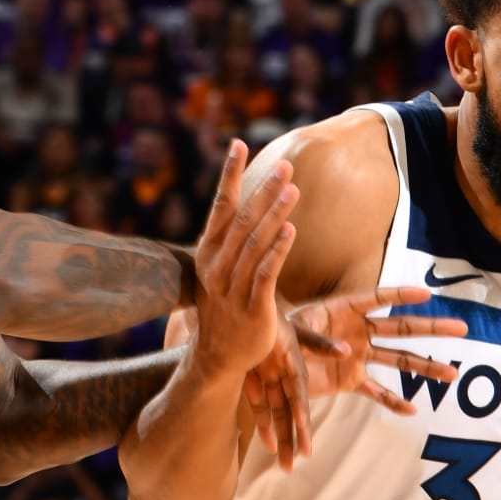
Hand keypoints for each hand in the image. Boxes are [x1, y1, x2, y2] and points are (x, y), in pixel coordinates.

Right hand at [191, 139, 298, 388]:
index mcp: (208, 253)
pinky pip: (265, 274)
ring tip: (292, 189)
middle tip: (285, 165)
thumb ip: (233, 240)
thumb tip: (245, 205)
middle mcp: (217, 267)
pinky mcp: (253, 308)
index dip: (229, 174)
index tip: (238, 143)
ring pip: (255, 244)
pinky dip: (277, 251)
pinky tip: (290, 230)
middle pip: (242, 220)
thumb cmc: (225, 307)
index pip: (220, 206)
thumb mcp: (222, 270)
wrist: (218, 356)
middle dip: (265, 191)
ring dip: (274, 214)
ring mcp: (233, 288)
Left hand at [243, 285, 467, 470]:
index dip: (402, 296)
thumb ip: (317, 341)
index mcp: (344, 310)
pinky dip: (392, 401)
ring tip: (453, 374)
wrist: (264, 362)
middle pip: (402, 329)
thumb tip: (346, 351)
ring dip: (425, 367)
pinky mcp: (350, 380)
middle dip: (432, 330)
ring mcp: (358, 357)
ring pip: (399, 360)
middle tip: (463, 328)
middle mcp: (358, 331)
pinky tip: (413, 410)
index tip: (428, 294)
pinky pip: (376, 391)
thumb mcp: (293, 333)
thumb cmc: (276, 336)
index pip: (379, 299)